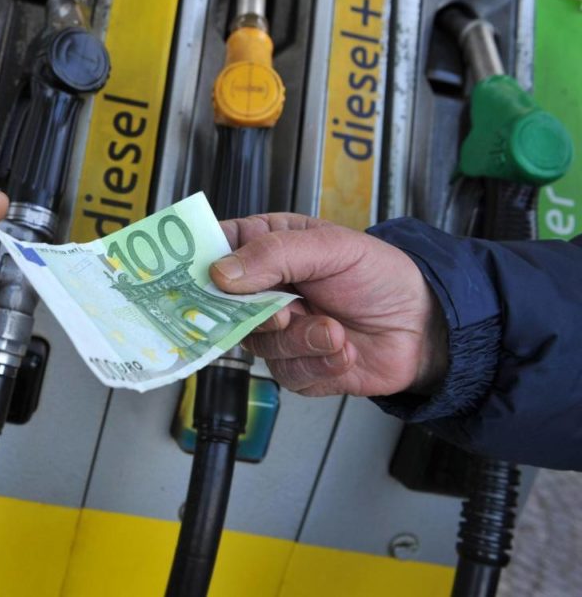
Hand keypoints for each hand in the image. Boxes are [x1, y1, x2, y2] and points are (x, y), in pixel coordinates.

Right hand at [211, 213, 446, 397]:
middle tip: (285, 312)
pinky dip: (320, 363)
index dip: (199, 265)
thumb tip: (222, 271)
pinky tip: (344, 349)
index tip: (202, 279)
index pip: (213, 250)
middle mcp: (263, 291)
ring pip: (258, 345)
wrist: (423, 327)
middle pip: (223, 308)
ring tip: (335, 330)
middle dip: (260, 316)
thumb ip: (275, 255)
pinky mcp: (294, 367)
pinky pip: (287, 373)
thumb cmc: (382, 275)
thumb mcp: (332, 247)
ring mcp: (276, 331)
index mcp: (265, 248)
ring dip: (302, 340)